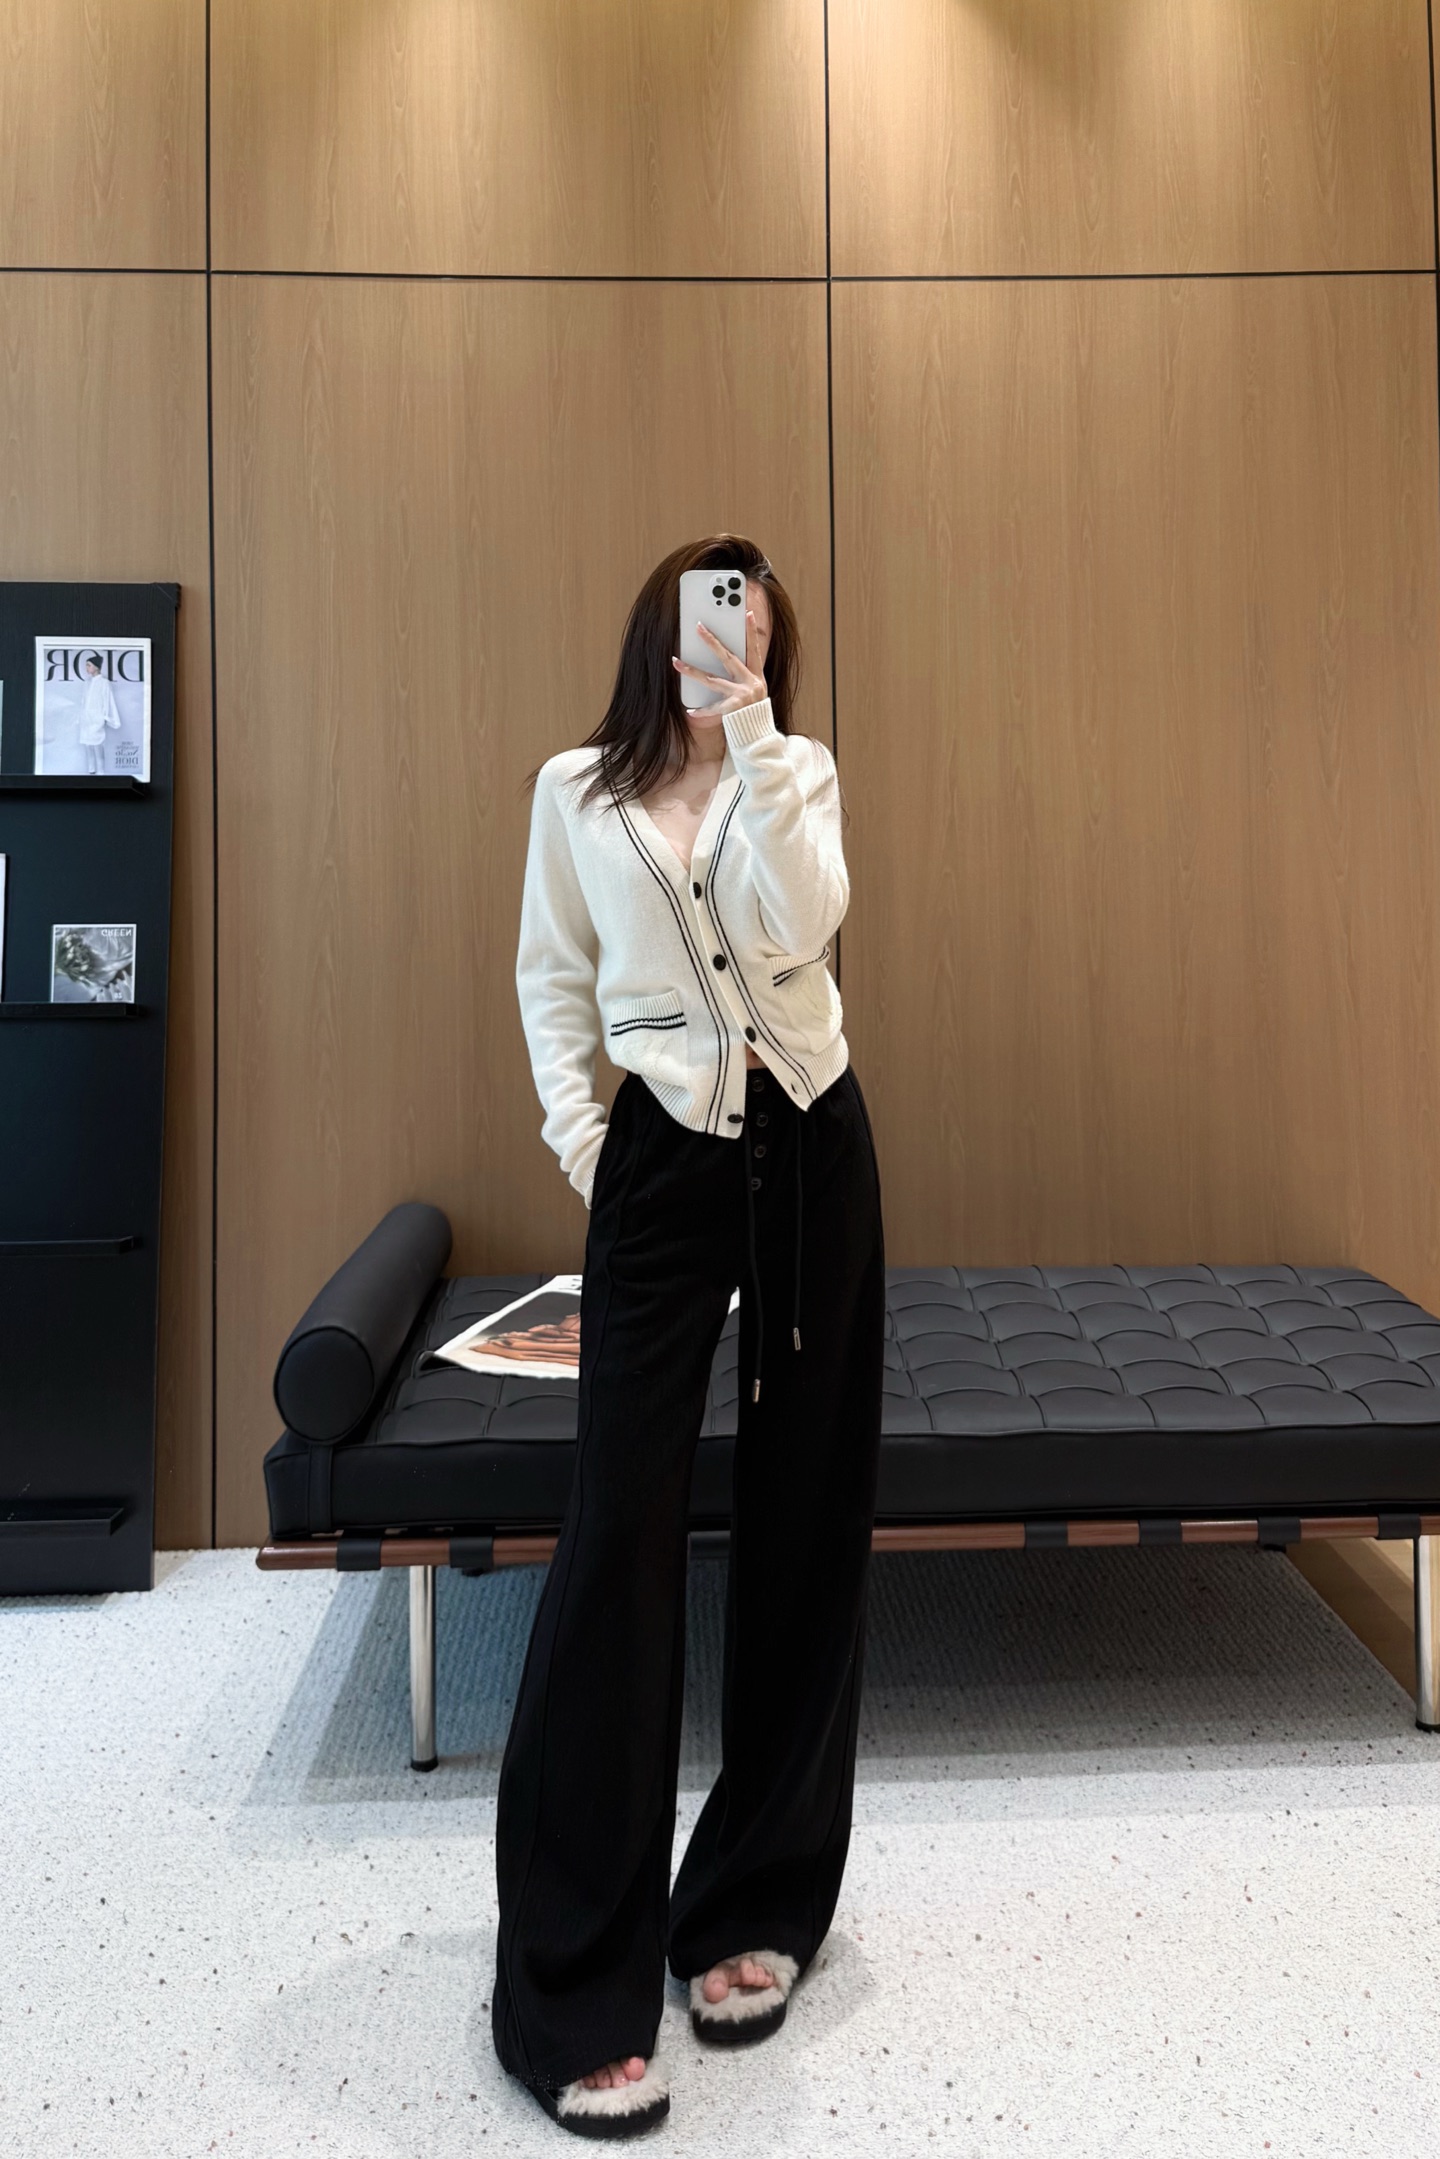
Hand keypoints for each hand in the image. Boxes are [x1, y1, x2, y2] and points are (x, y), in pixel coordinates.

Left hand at [672, 610, 767, 730]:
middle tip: (698, 627)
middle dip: (712, 641)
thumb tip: (727, 657)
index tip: (747, 613)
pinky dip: (701, 711)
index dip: (752, 632)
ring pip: (711, 679)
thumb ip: (744, 675)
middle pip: (727, 657)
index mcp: (757, 676)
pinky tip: (690, 710)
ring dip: (692, 671)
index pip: (753, 649)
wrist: (759, 735)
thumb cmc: (753, 711)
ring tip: (676, 662)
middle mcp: (750, 683)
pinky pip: (712, 708)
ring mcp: (741, 696)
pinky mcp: (732, 709)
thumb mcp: (755, 691)